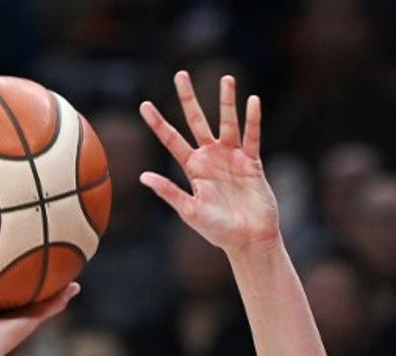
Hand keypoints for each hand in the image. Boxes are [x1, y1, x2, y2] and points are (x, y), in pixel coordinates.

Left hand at [139, 71, 278, 254]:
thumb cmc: (218, 231)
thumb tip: (143, 177)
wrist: (248, 240)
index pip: (171, 141)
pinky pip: (252, 137)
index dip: (158, 123)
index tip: (144, 104)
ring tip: (227, 79)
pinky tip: (252, 102)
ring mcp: (231, 158)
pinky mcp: (251, 163)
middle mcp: (210, 158)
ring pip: (227, 123)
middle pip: (197, 122)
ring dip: (226, 102)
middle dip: (188, 99)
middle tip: (180, 75)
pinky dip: (252, 121)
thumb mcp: (189, 211)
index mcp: (193, 169)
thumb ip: (169, 192)